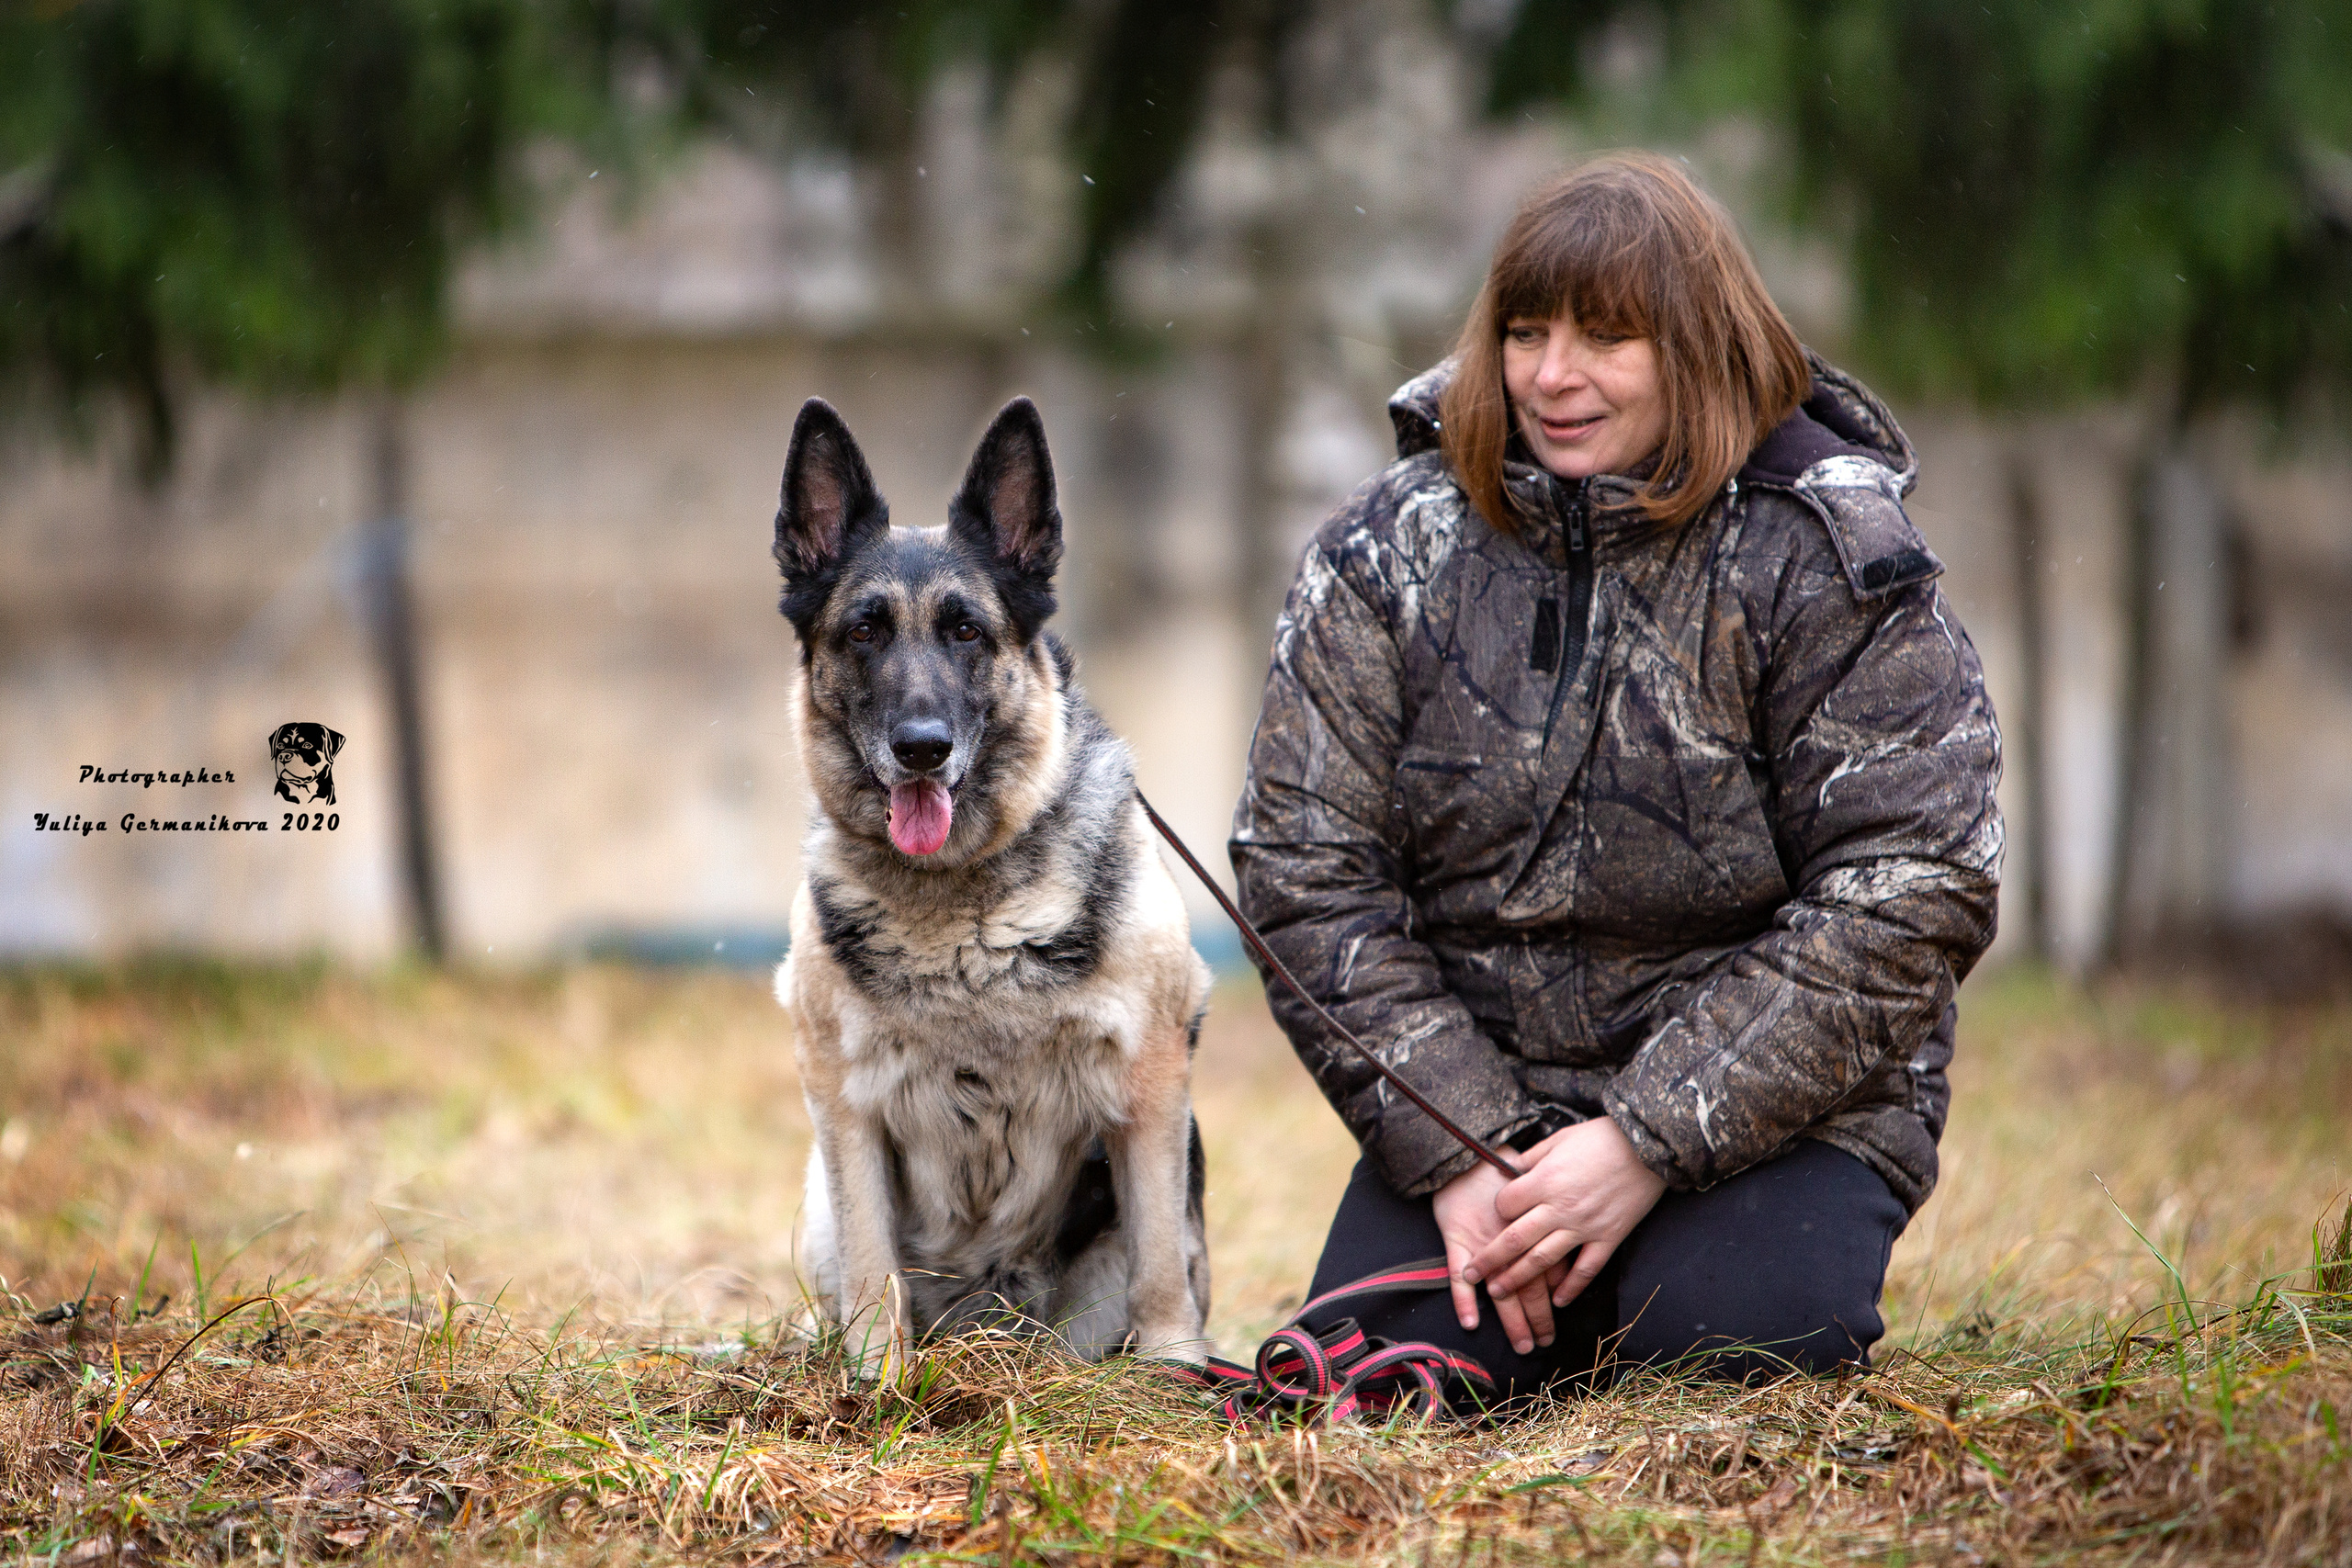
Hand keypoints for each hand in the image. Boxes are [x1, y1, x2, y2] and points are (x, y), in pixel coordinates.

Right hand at [1432, 1158, 1567, 1355]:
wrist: (1464, 1153)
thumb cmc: (1500, 1165)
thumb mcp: (1533, 1182)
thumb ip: (1547, 1209)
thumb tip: (1567, 1227)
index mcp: (1533, 1229)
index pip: (1550, 1270)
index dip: (1556, 1297)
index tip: (1561, 1317)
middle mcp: (1512, 1243)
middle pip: (1530, 1288)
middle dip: (1539, 1319)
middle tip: (1544, 1343)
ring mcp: (1483, 1245)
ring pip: (1501, 1291)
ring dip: (1513, 1321)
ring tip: (1523, 1345)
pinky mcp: (1457, 1241)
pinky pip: (1458, 1277)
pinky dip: (1464, 1301)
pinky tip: (1471, 1323)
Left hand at [1462, 1117, 1666, 1311]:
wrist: (1649, 1148)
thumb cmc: (1602, 1137)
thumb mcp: (1560, 1138)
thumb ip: (1532, 1157)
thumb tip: (1508, 1168)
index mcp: (1544, 1181)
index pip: (1505, 1205)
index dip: (1496, 1211)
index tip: (1496, 1217)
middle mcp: (1559, 1208)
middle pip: (1515, 1240)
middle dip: (1489, 1260)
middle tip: (1472, 1274)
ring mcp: (1584, 1227)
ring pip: (1543, 1260)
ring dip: (1518, 1278)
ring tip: (1499, 1292)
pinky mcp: (1608, 1238)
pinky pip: (1586, 1269)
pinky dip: (1571, 1287)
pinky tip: (1558, 1301)